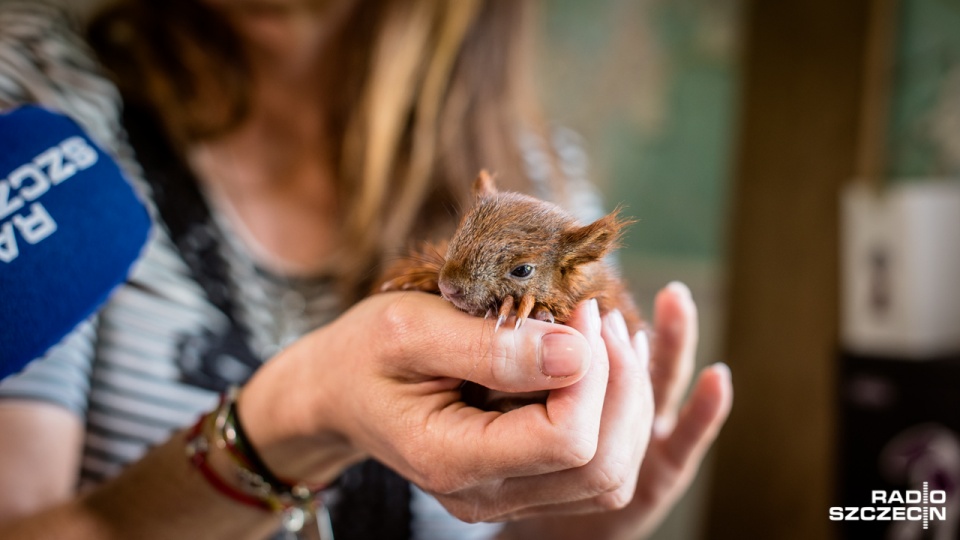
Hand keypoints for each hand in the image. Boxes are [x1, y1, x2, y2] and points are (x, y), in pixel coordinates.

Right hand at [237, 292, 639, 520]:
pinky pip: (596, 465)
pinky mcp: (524, 481)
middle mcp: (485, 496)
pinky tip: (601, 362)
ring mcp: (507, 495)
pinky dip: (613, 414)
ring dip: (625, 402)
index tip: (580, 309)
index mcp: (451, 460)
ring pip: (610, 473)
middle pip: (600, 467)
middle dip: (619, 386)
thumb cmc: (366, 351)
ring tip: (608, 335)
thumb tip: (575, 352)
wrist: (340, 390)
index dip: (590, 372)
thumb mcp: (411, 329)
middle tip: (603, 317)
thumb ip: (490, 346)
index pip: (564, 440)